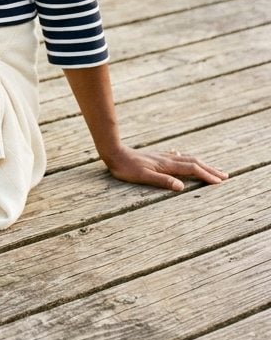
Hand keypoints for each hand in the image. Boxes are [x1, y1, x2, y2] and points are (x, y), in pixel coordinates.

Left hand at [102, 143, 228, 191]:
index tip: (219, 182)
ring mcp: (162, 156)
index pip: (192, 169)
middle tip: (225, 176)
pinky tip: (181, 156)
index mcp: (167, 165)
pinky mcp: (156, 156)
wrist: (113, 152)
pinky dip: (184, 158)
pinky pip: (175, 156)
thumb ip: (162, 181)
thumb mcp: (142, 177)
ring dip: (201, 163)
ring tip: (210, 168)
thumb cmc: (126, 167)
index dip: (206, 176)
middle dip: (210, 169)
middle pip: (194, 162)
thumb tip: (181, 187)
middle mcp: (167, 159)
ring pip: (186, 159)